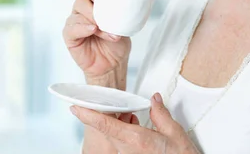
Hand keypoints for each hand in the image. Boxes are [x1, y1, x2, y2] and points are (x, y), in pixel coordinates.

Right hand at [63, 0, 130, 84]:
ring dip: (94, 21)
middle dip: (94, 7)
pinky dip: (82, 28)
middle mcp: (82, 11)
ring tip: (108, 31)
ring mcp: (75, 23)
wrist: (112, 64)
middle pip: (81, 0)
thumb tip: (128, 7)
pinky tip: (92, 30)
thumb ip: (122, 15)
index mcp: (94, 4)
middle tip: (106, 15)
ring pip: (78, 14)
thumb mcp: (122, 26)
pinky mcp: (70, 36)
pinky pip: (71, 29)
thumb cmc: (116, 43)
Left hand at [71, 93, 201, 153]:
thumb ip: (161, 113)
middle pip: (107, 129)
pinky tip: (138, 131)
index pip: (105, 125)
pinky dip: (125, 135)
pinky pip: (121, 145)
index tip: (75, 107)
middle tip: (121, 111)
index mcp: (135, 139)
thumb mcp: (175, 132)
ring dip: (119, 126)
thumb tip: (153, 100)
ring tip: (135, 121)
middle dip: (109, 116)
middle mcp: (127, 150)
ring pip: (114, 137)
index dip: (88, 115)